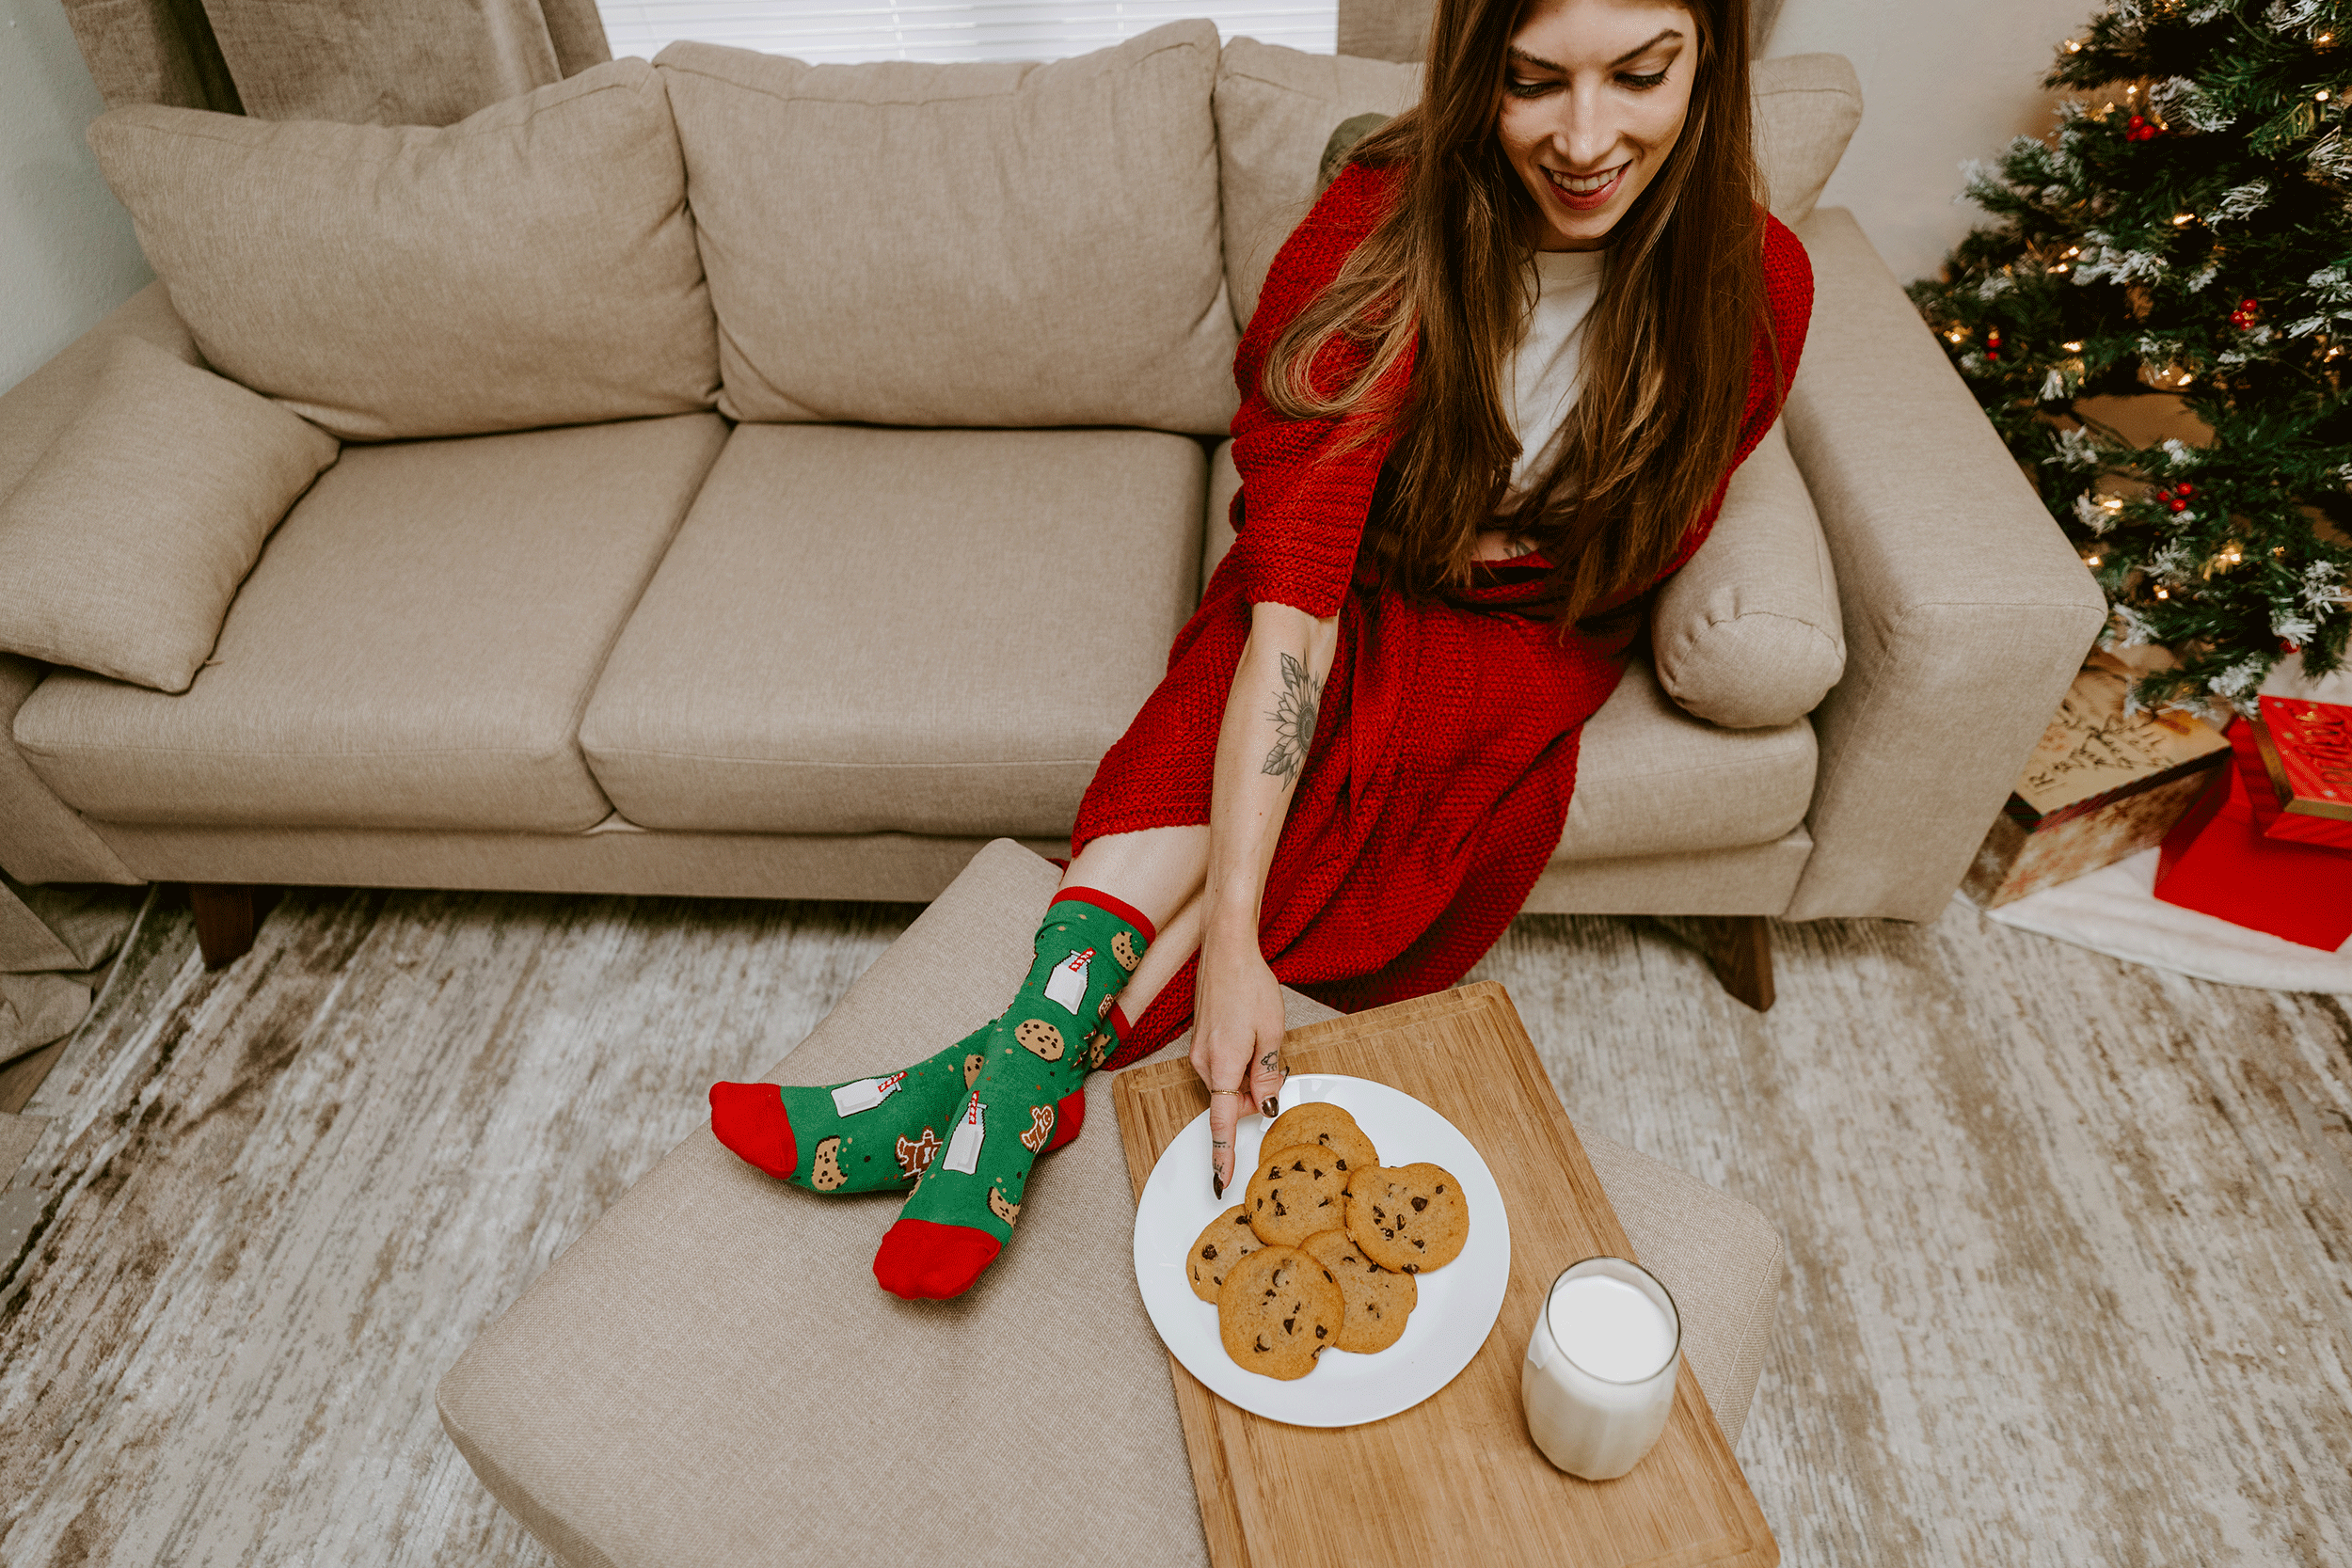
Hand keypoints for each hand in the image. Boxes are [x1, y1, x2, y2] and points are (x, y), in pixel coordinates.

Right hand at [1190, 933, 1289, 1196]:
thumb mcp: (1272, 1034)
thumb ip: (1268, 1075)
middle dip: (1257, 1094)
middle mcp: (1203, 1063)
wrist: (1225, 950)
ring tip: (1263, 1039)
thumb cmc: (1250, 986)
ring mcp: (1198, 1053)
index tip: (1221, 1181)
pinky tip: (1251, 1034)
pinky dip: (1241, 1063)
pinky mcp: (1200, 1043)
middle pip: (1232, 1101)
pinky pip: (1223, 1068)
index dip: (1223, 1154)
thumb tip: (1266, 1106)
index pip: (1222, 1122)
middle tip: (1276, 1060)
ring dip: (1250, 1075)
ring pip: (1229, 1084)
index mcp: (1222, 1066)